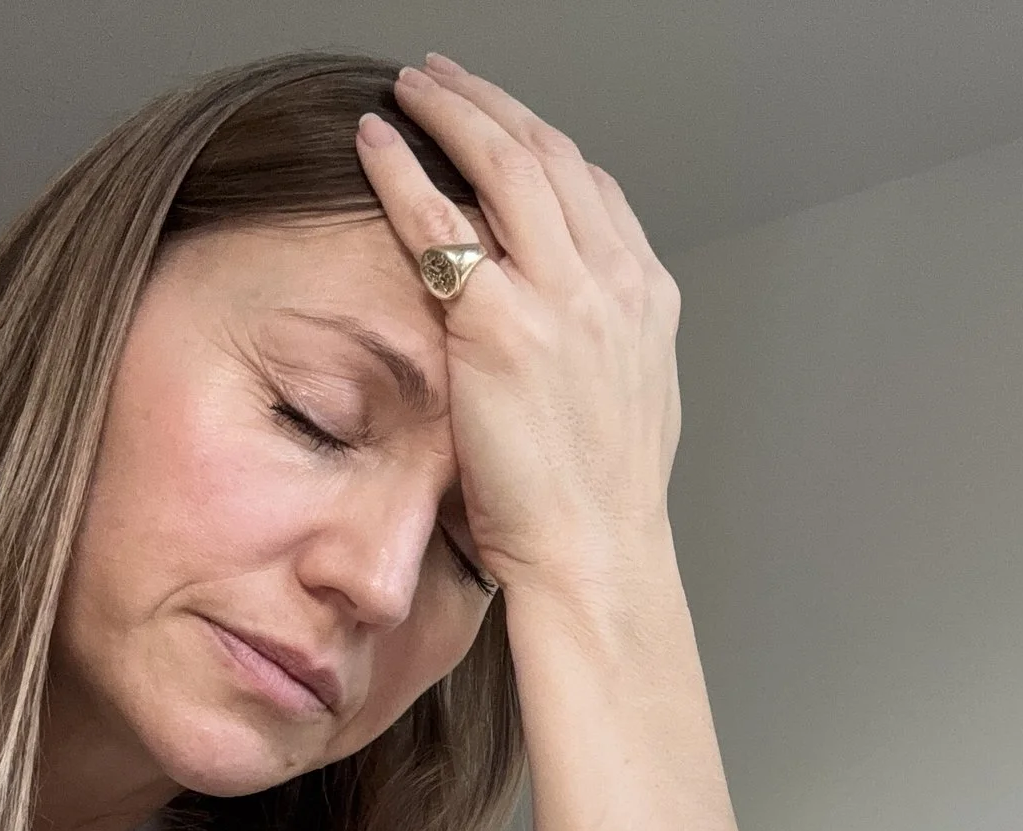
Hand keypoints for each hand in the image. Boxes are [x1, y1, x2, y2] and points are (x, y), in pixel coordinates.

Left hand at [357, 56, 682, 607]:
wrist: (597, 557)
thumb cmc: (601, 509)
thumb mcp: (628, 409)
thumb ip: (601, 350)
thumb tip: (570, 335)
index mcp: (646, 301)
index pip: (596, 190)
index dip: (543, 144)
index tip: (505, 127)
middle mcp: (612, 283)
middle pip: (551, 157)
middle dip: (495, 107)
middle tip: (446, 80)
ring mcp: (561, 297)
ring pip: (505, 165)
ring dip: (454, 112)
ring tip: (412, 88)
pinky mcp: (501, 324)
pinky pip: (441, 221)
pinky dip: (407, 169)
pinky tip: (376, 141)